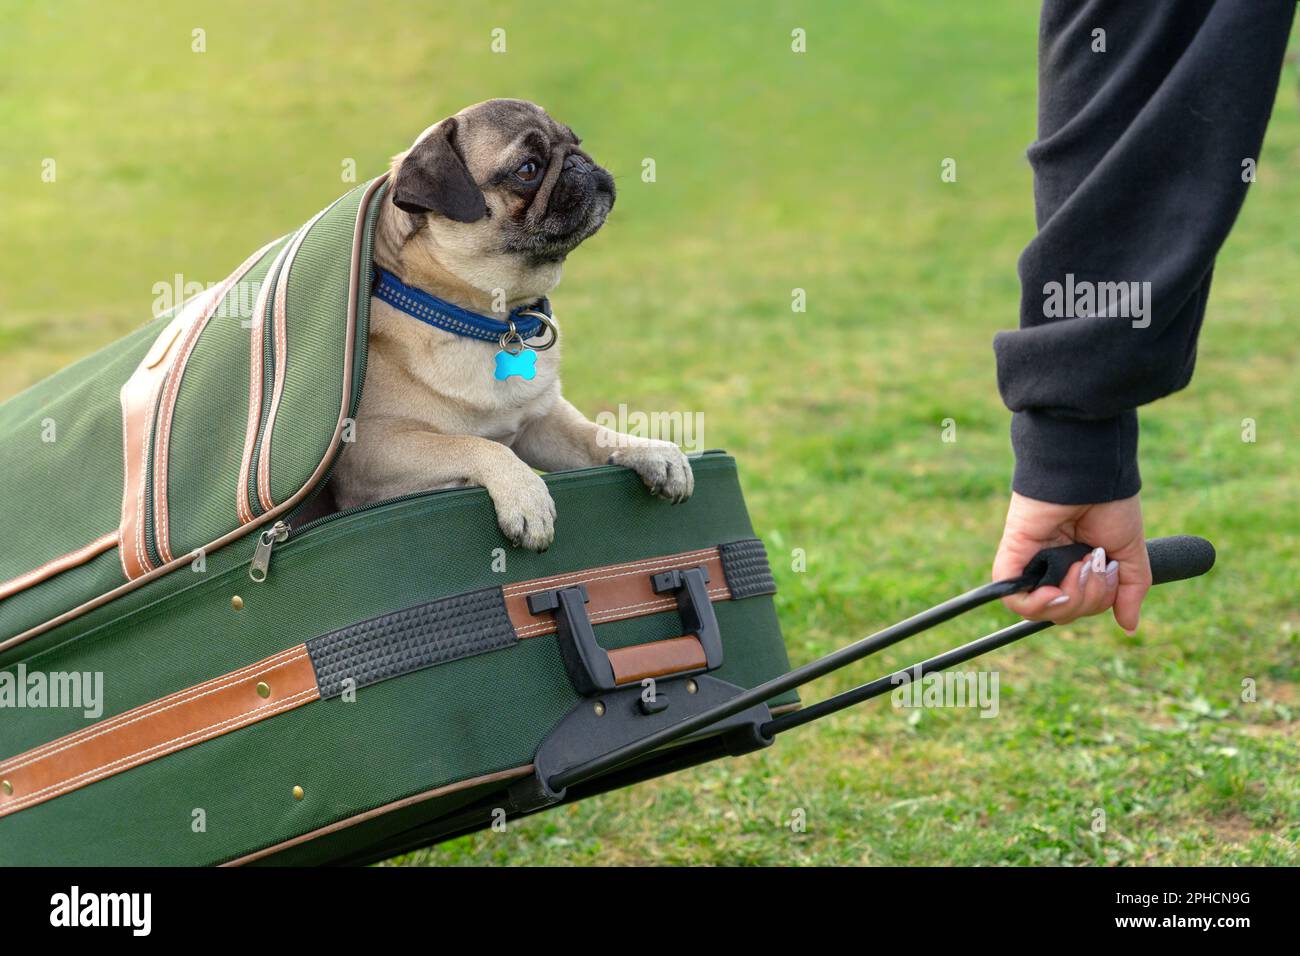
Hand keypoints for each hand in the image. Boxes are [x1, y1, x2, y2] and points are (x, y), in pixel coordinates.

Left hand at [992, 492, 1150, 632]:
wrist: (1091, 476)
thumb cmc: (1111, 505)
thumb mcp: (1128, 554)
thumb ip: (1129, 591)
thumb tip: (1129, 626)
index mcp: (1076, 566)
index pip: (1082, 606)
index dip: (1099, 600)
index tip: (1110, 570)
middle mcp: (1052, 568)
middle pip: (1064, 612)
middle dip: (1088, 598)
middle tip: (1094, 564)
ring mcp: (1031, 563)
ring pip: (1041, 611)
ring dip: (1069, 598)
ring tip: (1079, 566)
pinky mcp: (1012, 556)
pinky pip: (1015, 599)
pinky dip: (1036, 604)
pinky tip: (1055, 589)